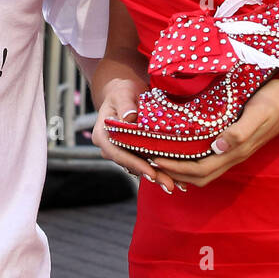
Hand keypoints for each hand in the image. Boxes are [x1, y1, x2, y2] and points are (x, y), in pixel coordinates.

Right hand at [92, 75, 180, 189]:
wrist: (126, 93)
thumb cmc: (123, 91)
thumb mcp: (123, 93)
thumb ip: (125, 105)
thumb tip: (129, 117)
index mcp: (102, 134)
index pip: (118, 153)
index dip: (135, 163)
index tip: (151, 172)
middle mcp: (110, 147)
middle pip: (130, 164)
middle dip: (151, 175)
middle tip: (169, 186)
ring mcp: (122, 151)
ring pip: (140, 166)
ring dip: (158, 176)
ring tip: (176, 186)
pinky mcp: (133, 152)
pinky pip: (146, 163)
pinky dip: (160, 170)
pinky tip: (176, 178)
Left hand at [146, 76, 278, 187]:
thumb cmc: (275, 100)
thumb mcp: (257, 112)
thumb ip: (240, 132)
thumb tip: (218, 147)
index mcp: (236, 150)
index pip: (200, 170)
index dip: (176, 168)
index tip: (154, 158)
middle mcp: (234, 155)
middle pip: (199, 177)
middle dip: (174, 173)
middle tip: (150, 161)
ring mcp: (236, 150)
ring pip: (205, 171)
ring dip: (182, 169)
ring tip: (161, 157)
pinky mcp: (237, 142)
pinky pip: (211, 160)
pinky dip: (193, 160)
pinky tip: (183, 149)